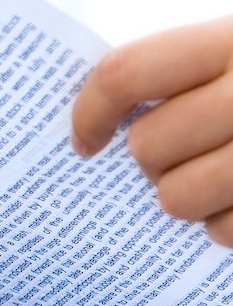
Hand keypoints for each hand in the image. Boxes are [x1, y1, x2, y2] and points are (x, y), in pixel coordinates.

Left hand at [72, 15, 232, 244]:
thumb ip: (182, 75)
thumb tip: (99, 129)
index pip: (128, 74)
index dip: (90, 112)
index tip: (86, 141)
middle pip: (148, 145)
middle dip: (154, 159)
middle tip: (183, 153)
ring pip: (176, 198)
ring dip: (189, 196)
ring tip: (219, 178)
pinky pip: (224, 230)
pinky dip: (228, 224)